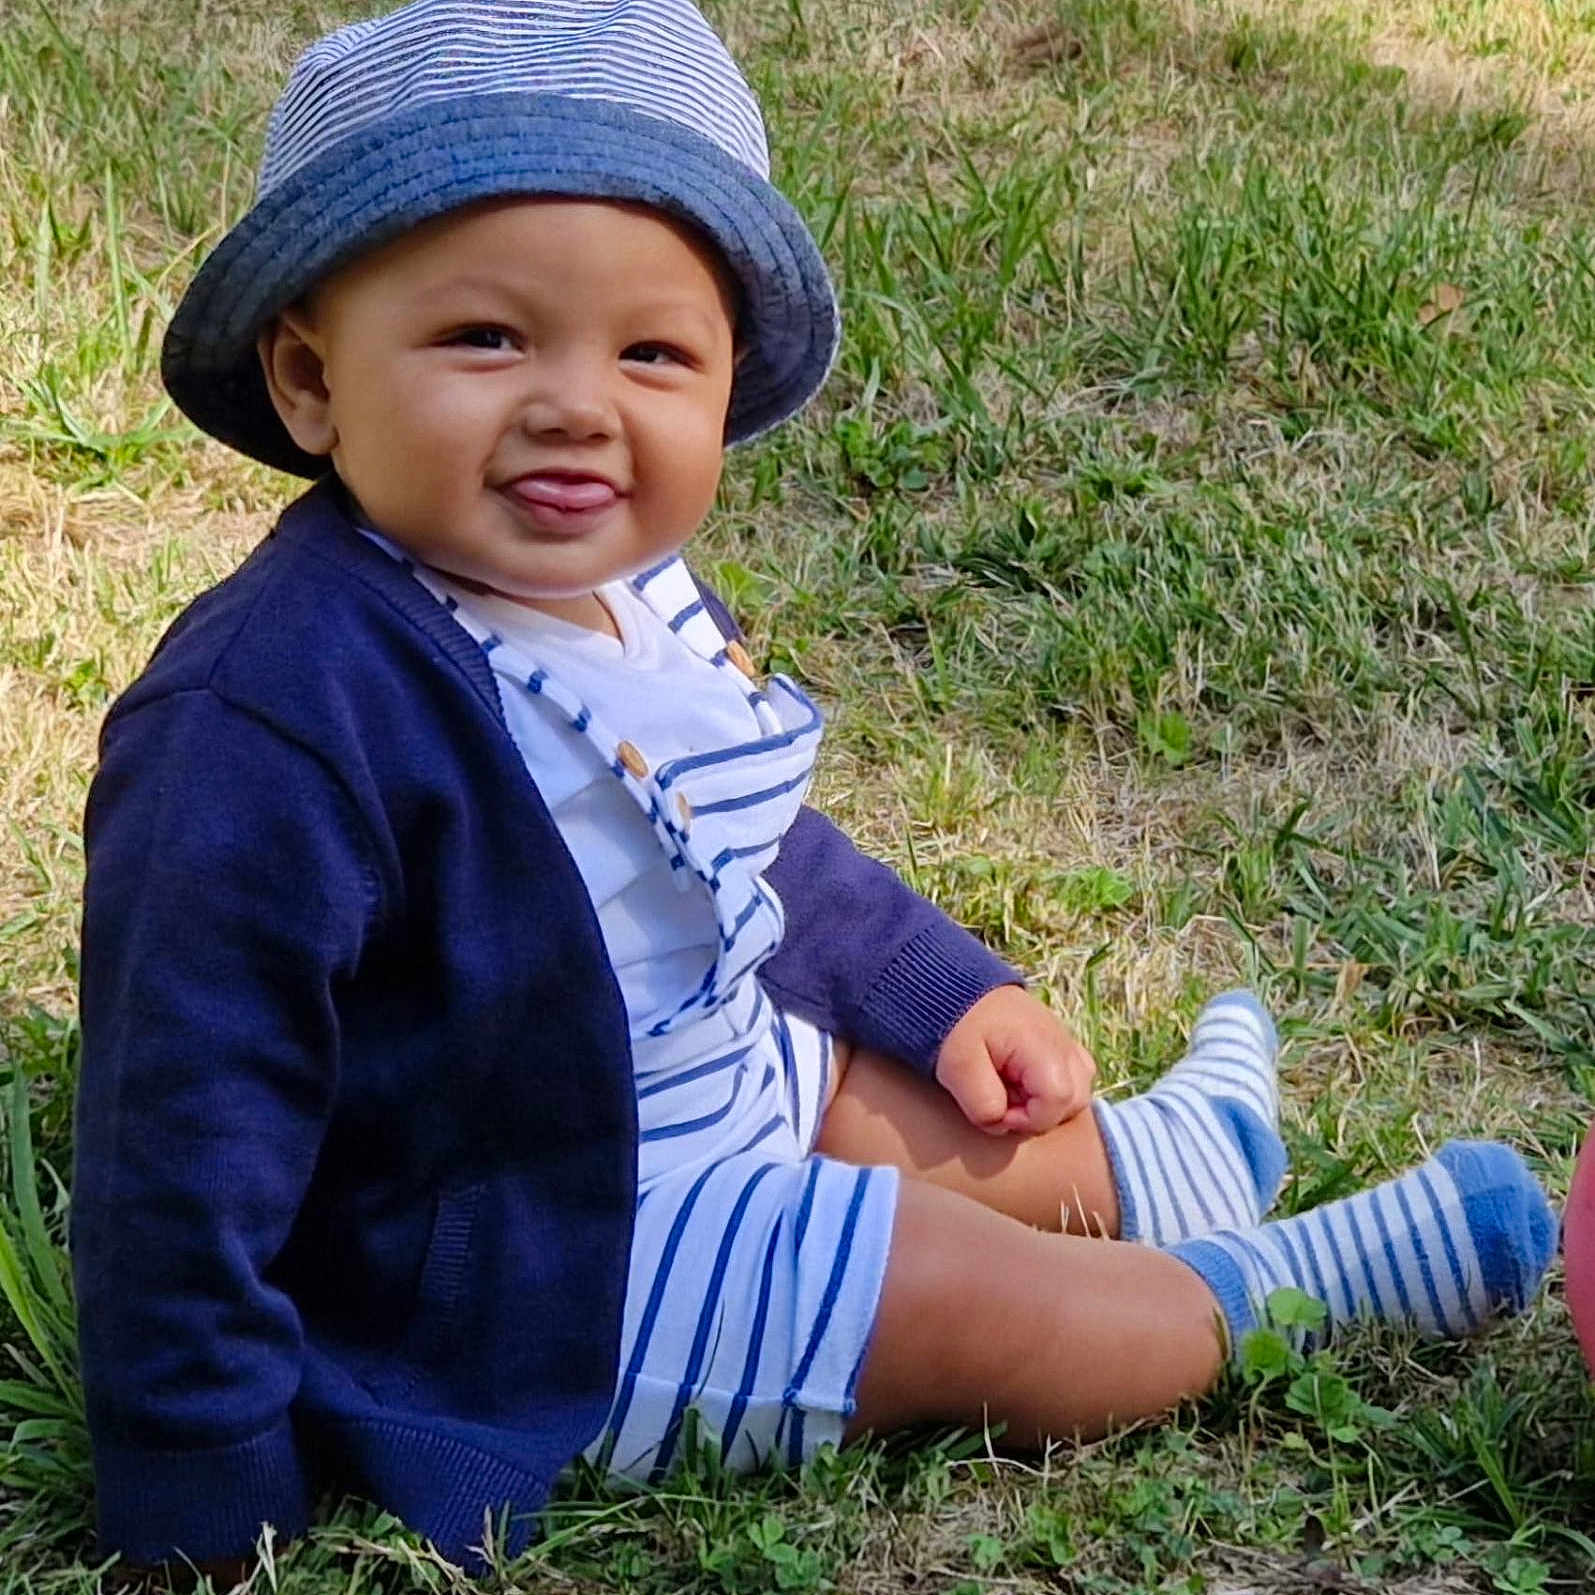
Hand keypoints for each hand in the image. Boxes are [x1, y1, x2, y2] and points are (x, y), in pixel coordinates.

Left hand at [934, 985, 1096, 1135]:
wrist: (955, 989)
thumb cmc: (957, 1026)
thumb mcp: (958, 1068)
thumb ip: (983, 1104)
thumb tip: (1002, 1123)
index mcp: (1042, 1047)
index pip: (1058, 1101)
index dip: (1027, 1119)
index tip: (998, 1110)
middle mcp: (1063, 1044)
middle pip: (1075, 1100)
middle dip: (1040, 1114)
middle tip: (1004, 1100)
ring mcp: (1065, 1042)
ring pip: (1079, 1091)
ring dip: (1048, 1103)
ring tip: (1012, 1091)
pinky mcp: (1059, 1043)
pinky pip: (1074, 1076)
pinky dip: (1053, 1088)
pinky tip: (1023, 1083)